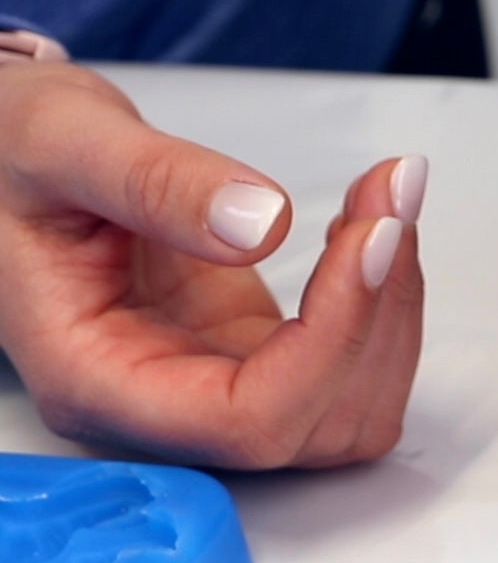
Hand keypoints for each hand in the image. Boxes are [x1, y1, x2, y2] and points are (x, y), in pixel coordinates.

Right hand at [0, 62, 426, 468]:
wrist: (2, 153)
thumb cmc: (7, 152)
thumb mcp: (60, 137)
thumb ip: (153, 182)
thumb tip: (261, 224)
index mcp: (97, 380)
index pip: (248, 421)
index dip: (332, 344)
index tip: (371, 237)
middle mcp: (163, 407)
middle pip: (319, 425)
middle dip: (379, 314)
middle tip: (390, 193)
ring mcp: (215, 385)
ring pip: (353, 406)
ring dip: (393, 308)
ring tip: (385, 197)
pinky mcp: (253, 352)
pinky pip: (351, 362)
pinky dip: (383, 298)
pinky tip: (371, 225)